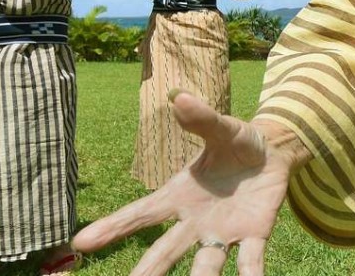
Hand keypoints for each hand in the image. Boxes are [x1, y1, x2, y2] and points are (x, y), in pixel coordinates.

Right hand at [73, 92, 293, 275]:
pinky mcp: (253, 236)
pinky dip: (251, 274)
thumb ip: (201, 119)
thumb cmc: (237, 143)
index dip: (112, 227)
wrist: (273, 156)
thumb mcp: (221, 128)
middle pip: (166, 250)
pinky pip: (251, 260)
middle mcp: (194, 222)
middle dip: (149, 270)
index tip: (81, 243)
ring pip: (207, 264)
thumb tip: (179, 96)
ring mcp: (223, 233)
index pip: (140, 214)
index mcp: (178, 196)